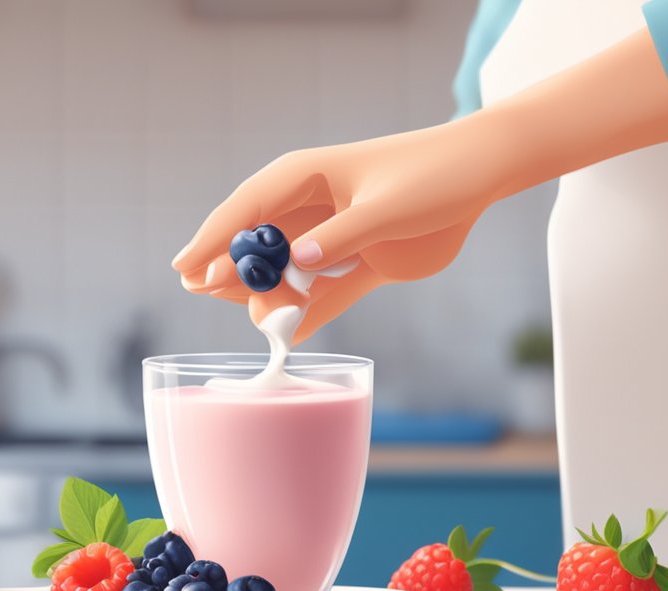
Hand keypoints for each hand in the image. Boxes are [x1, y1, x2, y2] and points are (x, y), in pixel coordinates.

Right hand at [173, 120, 507, 343]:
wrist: (479, 178)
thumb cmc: (432, 176)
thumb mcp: (388, 207)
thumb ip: (341, 237)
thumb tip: (295, 263)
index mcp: (303, 177)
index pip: (245, 210)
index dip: (213, 241)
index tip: (188, 272)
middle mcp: (305, 209)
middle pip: (252, 249)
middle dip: (236, 277)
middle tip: (228, 300)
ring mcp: (326, 240)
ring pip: (279, 276)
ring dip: (273, 301)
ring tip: (279, 322)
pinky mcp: (351, 266)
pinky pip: (317, 298)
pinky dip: (305, 318)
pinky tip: (294, 336)